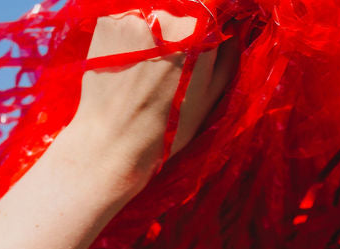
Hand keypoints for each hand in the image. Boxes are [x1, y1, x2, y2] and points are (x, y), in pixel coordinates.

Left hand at [67, 9, 232, 185]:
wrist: (113, 143)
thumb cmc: (167, 129)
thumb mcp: (210, 98)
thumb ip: (227, 58)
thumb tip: (232, 32)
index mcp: (199, 30)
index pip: (212, 8)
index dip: (209, 26)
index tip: (206, 41)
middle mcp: (166, 14)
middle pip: (180, 12)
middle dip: (180, 32)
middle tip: (171, 64)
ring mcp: (133, 15)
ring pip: (152, 17)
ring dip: (153, 35)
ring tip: (145, 69)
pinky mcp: (107, 21)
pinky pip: (126, 21)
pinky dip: (129, 38)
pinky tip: (126, 65)